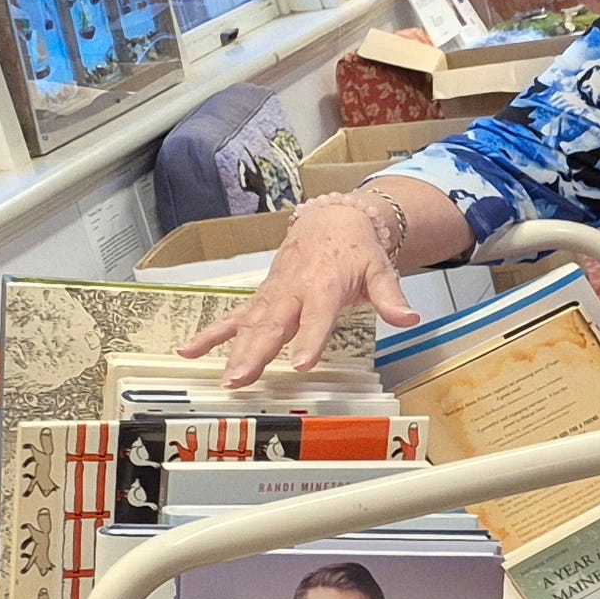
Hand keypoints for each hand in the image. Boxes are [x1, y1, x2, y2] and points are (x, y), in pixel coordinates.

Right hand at [187, 197, 416, 387]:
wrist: (331, 220)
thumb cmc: (355, 248)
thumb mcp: (380, 269)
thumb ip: (391, 297)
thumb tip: (409, 317)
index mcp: (324, 284)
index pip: (317, 316)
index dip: (310, 339)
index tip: (302, 364)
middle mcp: (294, 290)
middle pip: (274, 324)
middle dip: (257, 352)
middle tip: (243, 377)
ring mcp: (274, 295)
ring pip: (251, 324)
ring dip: (235, 350)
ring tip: (226, 377)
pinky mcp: (262, 298)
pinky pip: (234, 317)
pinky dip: (211, 334)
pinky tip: (190, 350)